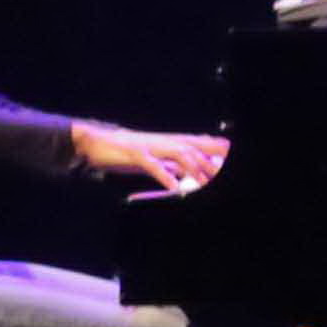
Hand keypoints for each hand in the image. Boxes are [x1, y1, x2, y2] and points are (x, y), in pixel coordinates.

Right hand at [83, 122, 228, 195]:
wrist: (94, 142)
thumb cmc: (125, 152)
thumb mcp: (152, 159)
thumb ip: (168, 165)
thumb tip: (183, 173)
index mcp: (168, 142)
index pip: (199, 143)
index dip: (216, 147)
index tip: (231, 151)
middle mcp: (163, 141)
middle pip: (195, 147)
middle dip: (212, 158)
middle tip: (223, 170)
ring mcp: (150, 146)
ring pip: (178, 154)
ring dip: (194, 167)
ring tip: (205, 181)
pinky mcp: (135, 153)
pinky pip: (153, 165)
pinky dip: (164, 175)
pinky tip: (174, 185)